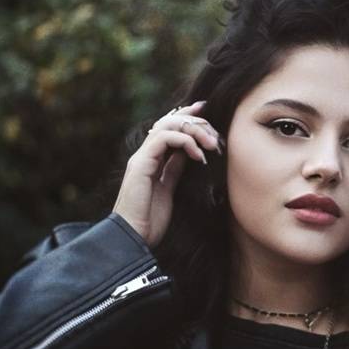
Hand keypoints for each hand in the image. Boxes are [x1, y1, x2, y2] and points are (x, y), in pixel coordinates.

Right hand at [112, 100, 222, 247]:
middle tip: (215, 135)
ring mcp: (142, 158)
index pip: (169, 128)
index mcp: (152, 159)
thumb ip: (174, 170)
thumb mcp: (168, 191)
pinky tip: (198, 155)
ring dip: (194, 130)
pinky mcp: (141, 164)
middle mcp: (145, 155)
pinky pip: (164, 139)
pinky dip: (185, 141)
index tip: (208, 111)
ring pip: (167, 125)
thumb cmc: (150, 221)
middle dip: (196, 122)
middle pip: (169, 121)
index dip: (188, 116)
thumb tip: (189, 154)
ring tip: (211, 145)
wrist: (132, 237)